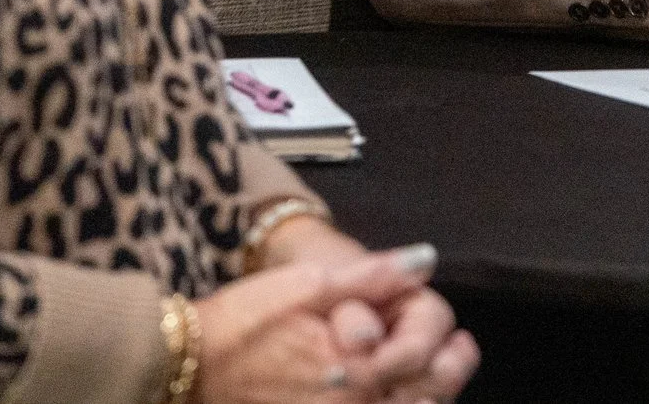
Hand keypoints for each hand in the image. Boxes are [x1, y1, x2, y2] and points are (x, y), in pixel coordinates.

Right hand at [195, 245, 478, 403]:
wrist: (187, 364)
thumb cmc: (245, 321)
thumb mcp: (308, 284)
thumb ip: (372, 277)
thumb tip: (426, 260)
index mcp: (354, 370)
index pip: (422, 367)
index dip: (449, 356)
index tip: (460, 342)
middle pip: (418, 403)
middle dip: (444, 382)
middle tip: (456, 358)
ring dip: (420, 401)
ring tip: (432, 382)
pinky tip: (391, 396)